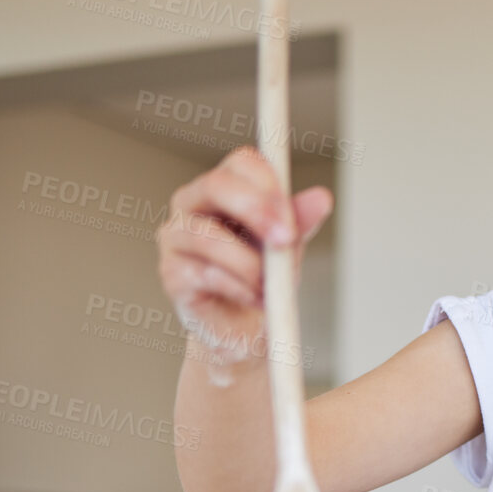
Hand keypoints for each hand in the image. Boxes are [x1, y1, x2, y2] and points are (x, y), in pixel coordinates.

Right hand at [156, 146, 332, 360]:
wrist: (243, 328)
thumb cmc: (261, 277)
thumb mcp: (286, 246)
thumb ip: (298, 221)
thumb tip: (321, 198)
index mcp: (223, 187)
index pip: (241, 163)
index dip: (268, 185)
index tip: (292, 217)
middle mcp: (191, 204)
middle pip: (214, 185)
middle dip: (255, 209)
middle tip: (285, 239)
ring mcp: (175, 237)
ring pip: (207, 235)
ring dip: (249, 264)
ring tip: (271, 287)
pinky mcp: (171, 274)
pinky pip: (206, 274)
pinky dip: (239, 288)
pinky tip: (255, 298)